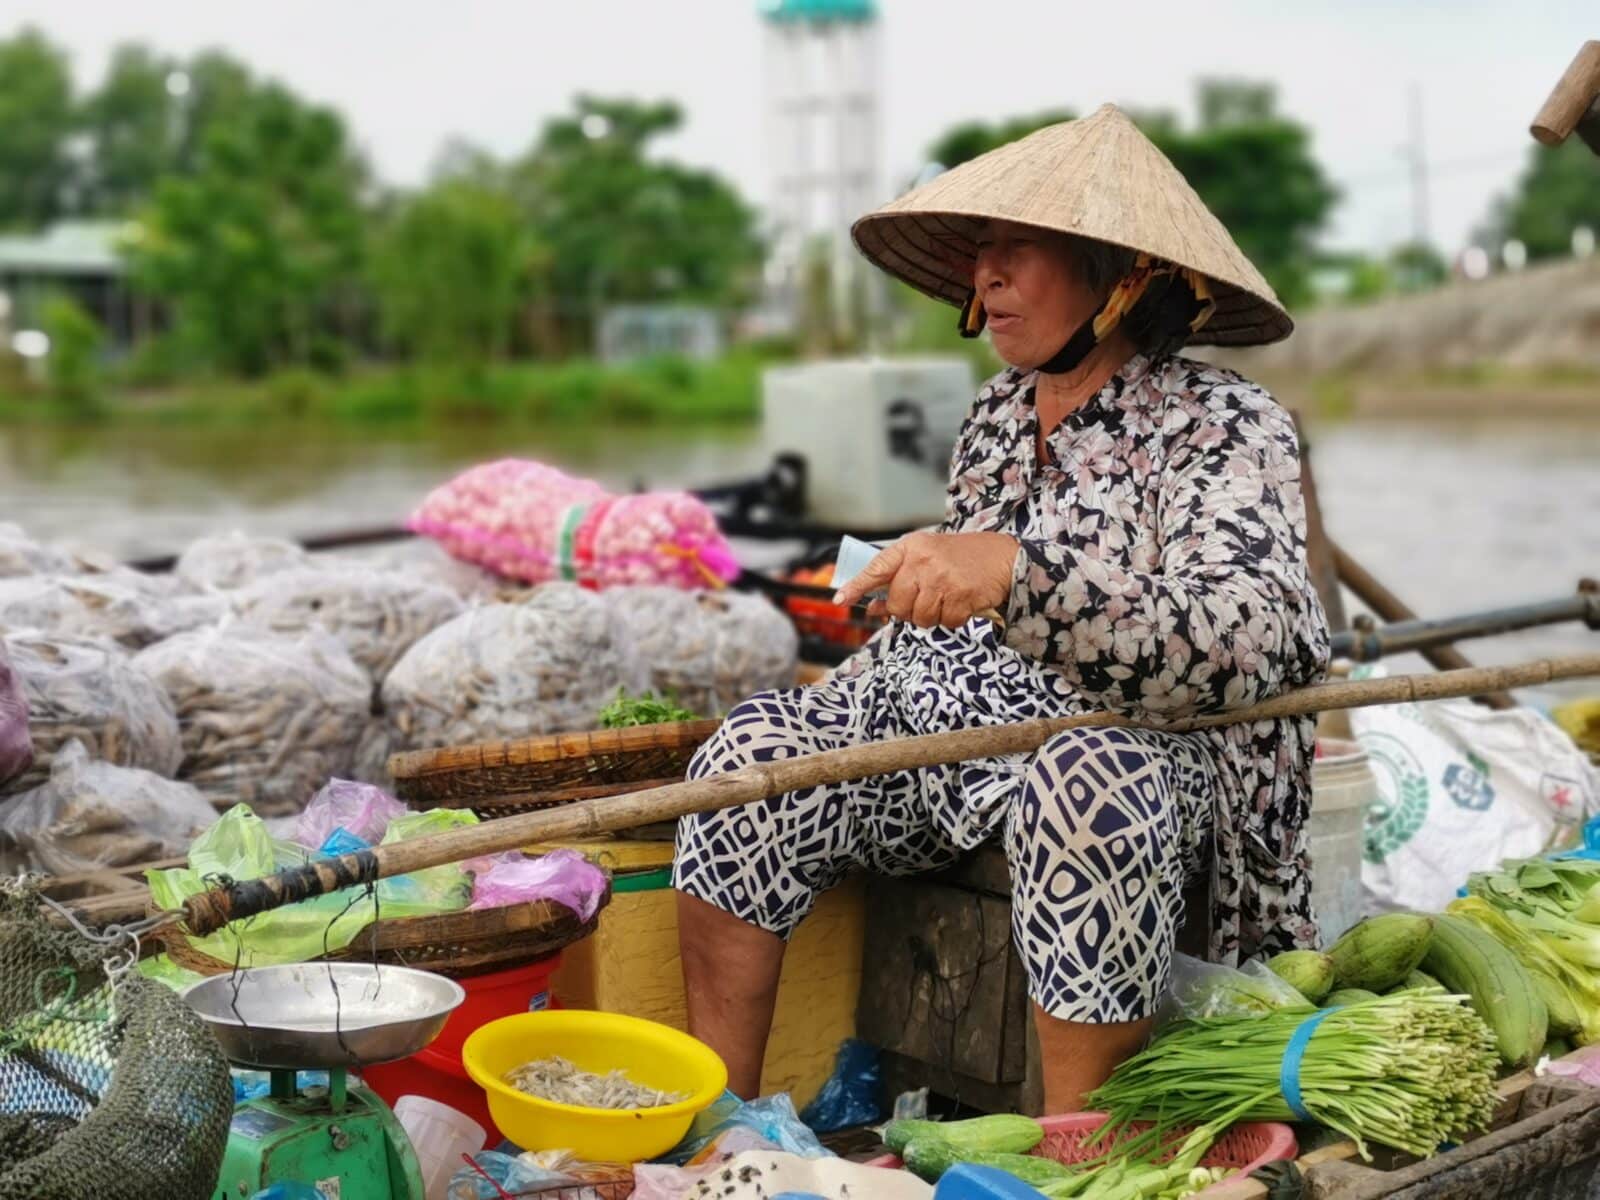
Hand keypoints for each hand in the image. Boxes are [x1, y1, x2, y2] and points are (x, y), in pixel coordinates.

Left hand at [833, 531, 1018, 628]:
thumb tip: (875, 608)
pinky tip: (961, 603)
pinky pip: (945, 622)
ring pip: (920, 617)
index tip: (840, 600)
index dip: (857, 586)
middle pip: (898, 604)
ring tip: (946, 599)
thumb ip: (899, 581)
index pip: (877, 568)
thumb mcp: (927, 561)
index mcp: (911, 548)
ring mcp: (941, 578)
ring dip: (932, 617)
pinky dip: (953, 619)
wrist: (1003, 558)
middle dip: (909, 611)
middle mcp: (923, 561)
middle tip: (927, 600)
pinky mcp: (959, 595)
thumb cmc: (962, 559)